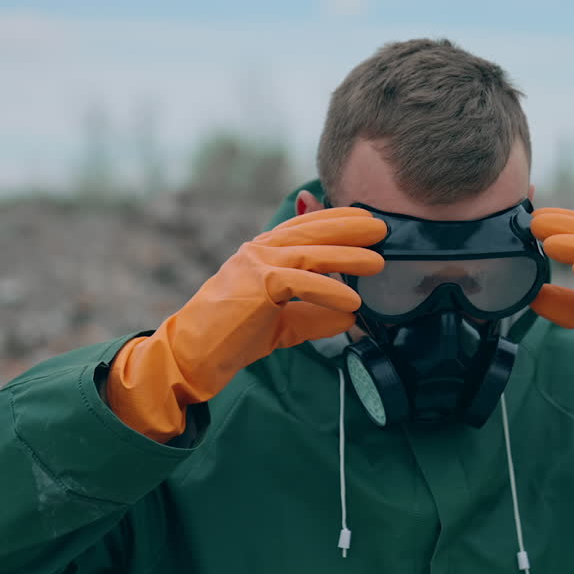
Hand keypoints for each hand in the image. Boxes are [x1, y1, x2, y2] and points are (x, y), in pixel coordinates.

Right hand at [108, 208, 386, 439]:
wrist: (193, 354)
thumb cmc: (232, 336)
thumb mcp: (282, 324)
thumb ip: (314, 315)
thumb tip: (351, 317)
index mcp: (262, 252)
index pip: (303, 226)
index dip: (335, 219)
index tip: (364, 219)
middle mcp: (259, 251)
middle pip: (311, 230)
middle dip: (349, 227)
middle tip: (381, 227)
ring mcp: (256, 264)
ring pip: (311, 252)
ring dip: (348, 256)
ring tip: (377, 263)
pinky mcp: (257, 286)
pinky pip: (301, 282)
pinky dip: (329, 290)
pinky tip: (353, 301)